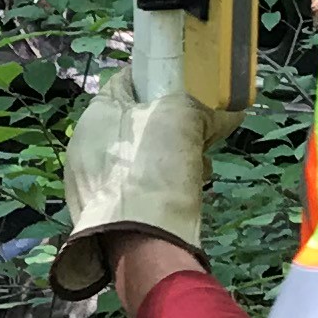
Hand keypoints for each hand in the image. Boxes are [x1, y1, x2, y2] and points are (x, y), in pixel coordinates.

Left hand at [49, 83, 231, 299]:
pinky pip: (136, 190)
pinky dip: (159, 189)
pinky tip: (184, 194)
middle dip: (170, 129)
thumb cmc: (153, 163)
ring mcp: (89, 184)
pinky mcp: (102, 214)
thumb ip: (208, 112)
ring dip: (171, 160)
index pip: (124, 83)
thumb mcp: (184, 118)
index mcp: (94, 114)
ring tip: (198, 168)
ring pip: (139, 160)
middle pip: (135, 124)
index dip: (155, 80)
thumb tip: (233, 114)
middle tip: (198, 135)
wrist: (140, 236)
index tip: (182, 86)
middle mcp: (84, 147)